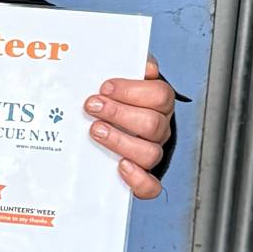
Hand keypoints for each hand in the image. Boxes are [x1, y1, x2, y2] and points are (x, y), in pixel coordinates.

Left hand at [86, 56, 174, 200]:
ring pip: (150, 153)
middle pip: (153, 124)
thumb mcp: (122, 78)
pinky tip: (121, 167)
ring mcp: (151, 153)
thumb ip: (132, 65)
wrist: (107, 124)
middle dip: (119, 114)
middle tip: (93, 106)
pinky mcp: (142, 177)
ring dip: (121, 142)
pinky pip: (150, 186)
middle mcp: (159, 129)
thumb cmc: (115, 99)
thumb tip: (145, 65)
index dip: (132, 91)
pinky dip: (138, 179)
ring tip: (96, 131)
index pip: (160, 95)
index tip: (104, 87)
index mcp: (159, 104)